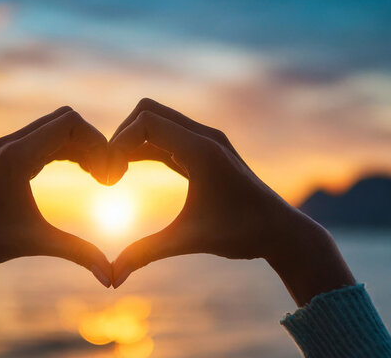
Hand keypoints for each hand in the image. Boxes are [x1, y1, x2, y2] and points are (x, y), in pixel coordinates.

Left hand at [0, 107, 112, 288]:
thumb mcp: (35, 242)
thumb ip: (77, 253)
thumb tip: (110, 278)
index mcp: (16, 157)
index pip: (70, 124)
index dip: (98, 143)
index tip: (108, 175)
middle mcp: (10, 143)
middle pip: (66, 121)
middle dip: (93, 144)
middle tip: (105, 177)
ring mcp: (5, 146)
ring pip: (54, 128)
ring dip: (80, 146)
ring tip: (97, 176)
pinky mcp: (3, 154)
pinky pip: (42, 139)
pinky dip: (65, 150)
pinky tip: (79, 172)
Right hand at [108, 98, 354, 305]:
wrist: (281, 231)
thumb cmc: (242, 234)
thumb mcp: (189, 241)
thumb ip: (146, 254)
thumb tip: (112, 279)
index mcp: (202, 150)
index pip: (147, 122)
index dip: (119, 143)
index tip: (109, 177)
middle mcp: (205, 136)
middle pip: (148, 111)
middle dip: (121, 137)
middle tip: (109, 173)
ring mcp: (207, 140)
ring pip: (157, 121)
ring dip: (133, 141)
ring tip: (116, 174)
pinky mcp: (207, 150)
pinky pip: (169, 137)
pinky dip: (147, 147)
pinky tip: (131, 170)